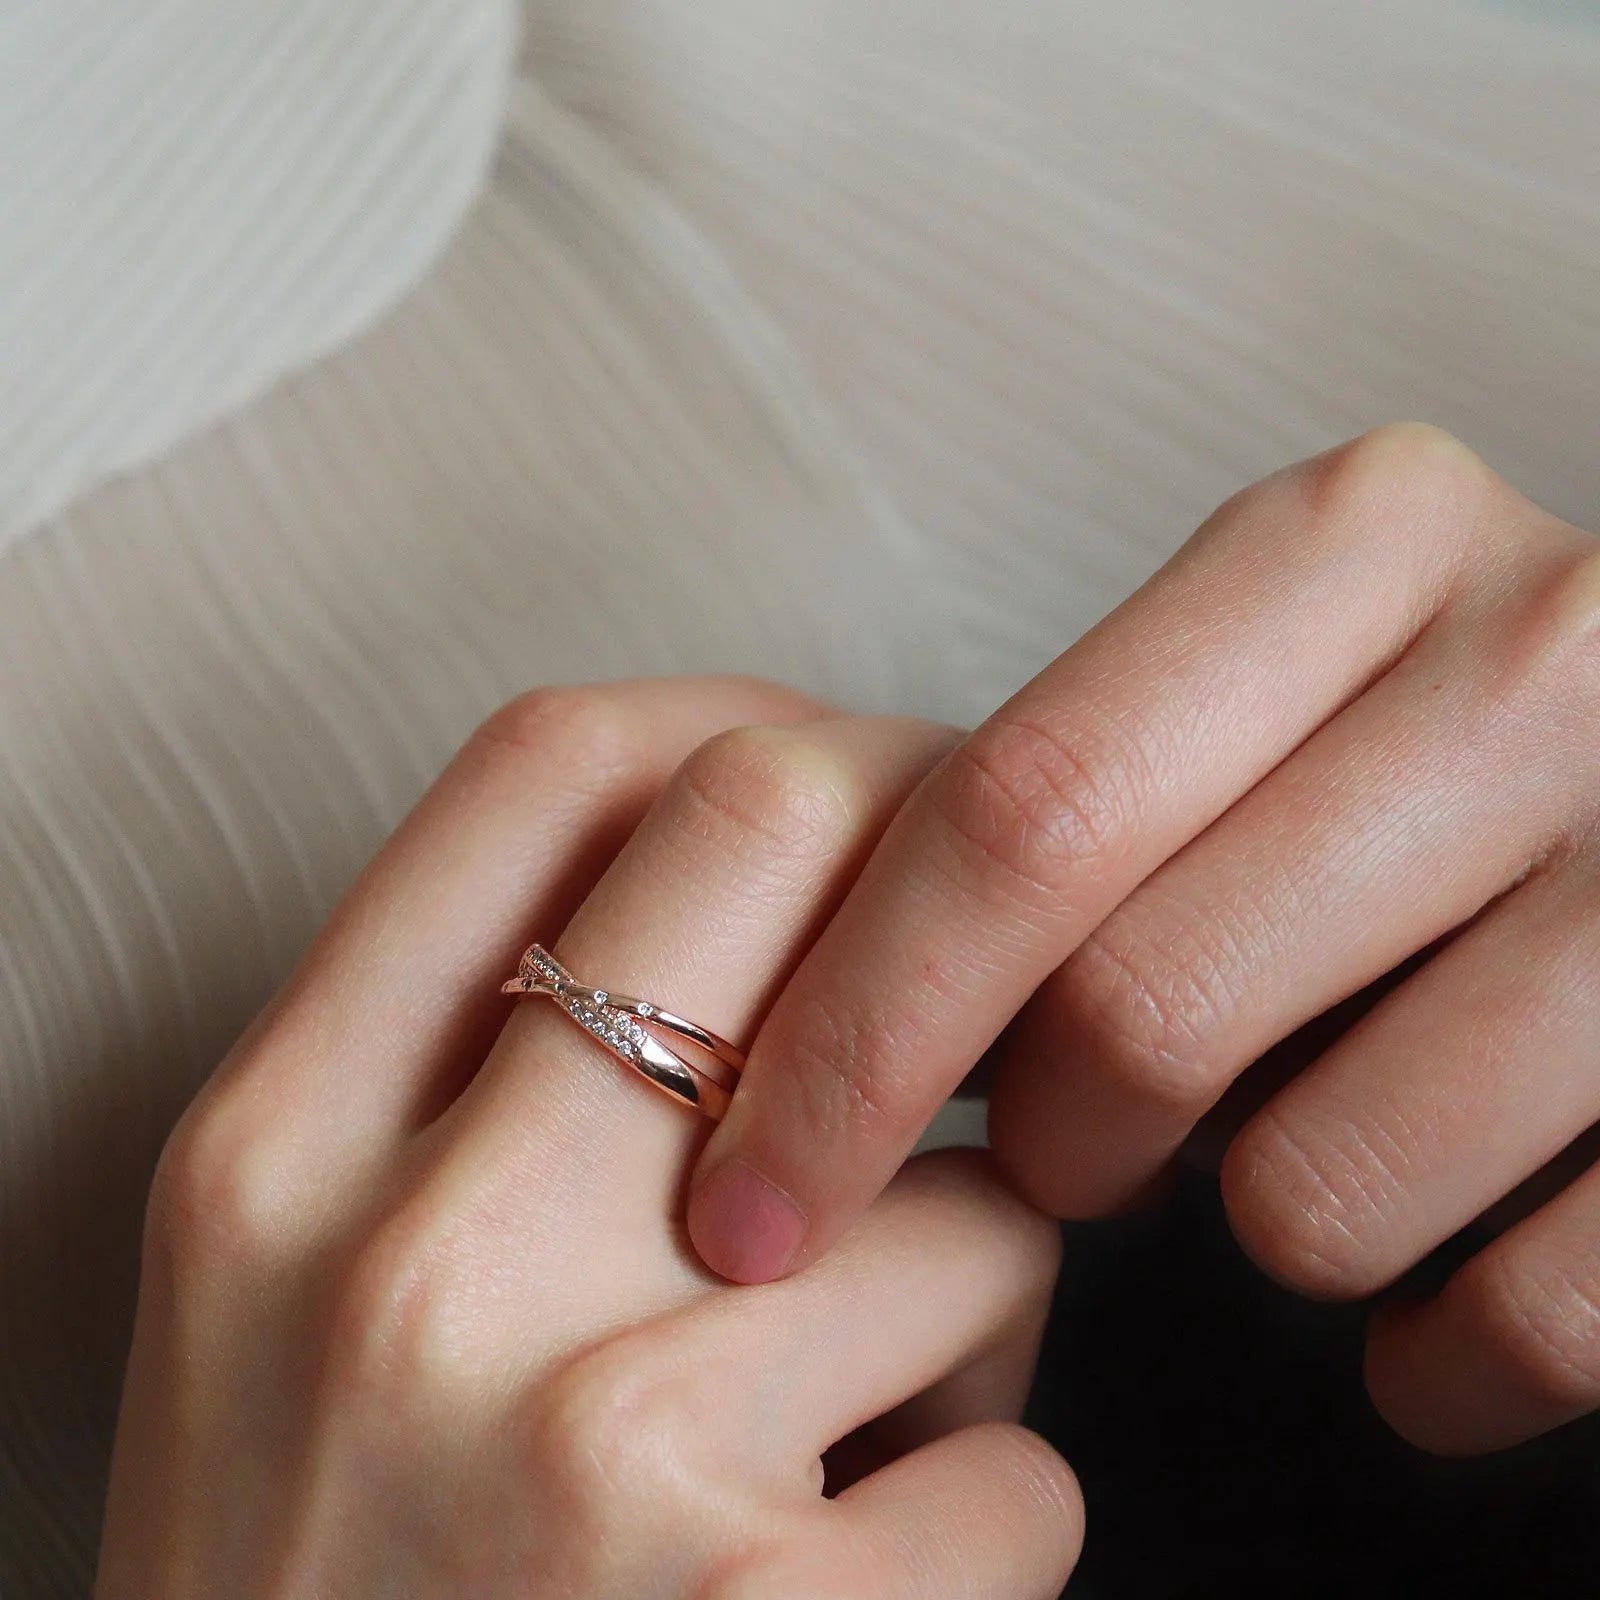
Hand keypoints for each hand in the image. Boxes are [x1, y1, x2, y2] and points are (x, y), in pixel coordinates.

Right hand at [96, 678, 1079, 1598]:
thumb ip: (463, 1092)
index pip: (550, 764)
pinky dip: (993, 1503)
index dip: (752, 728)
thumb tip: (777, 921)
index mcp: (272, 1150)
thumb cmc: (326, 1592)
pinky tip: (874, 1581)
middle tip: (997, 987)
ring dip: (985, 1285)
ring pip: (980, 1189)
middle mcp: (412, 1254)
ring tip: (884, 1406)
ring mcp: (590, 1436)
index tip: (857, 792)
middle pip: (778, 833)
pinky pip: (1028, 1460)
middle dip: (940, 899)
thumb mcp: (288, 1303)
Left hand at [689, 423, 1599, 1455]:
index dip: (852, 1035)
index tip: (745, 1205)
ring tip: (1278, 1170)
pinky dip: (1428, 1367)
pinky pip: (1528, 1318)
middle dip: (1054, 1143)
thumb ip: (1062, 807)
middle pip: (1140, 1005)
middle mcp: (1541, 656)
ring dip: (1249, 1227)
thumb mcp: (1251, 702)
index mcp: (1358, 541)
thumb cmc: (1413, 769)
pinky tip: (1418, 1321)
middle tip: (1072, 1152)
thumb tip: (821, 1027)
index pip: (1023, 812)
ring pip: (1314, 1189)